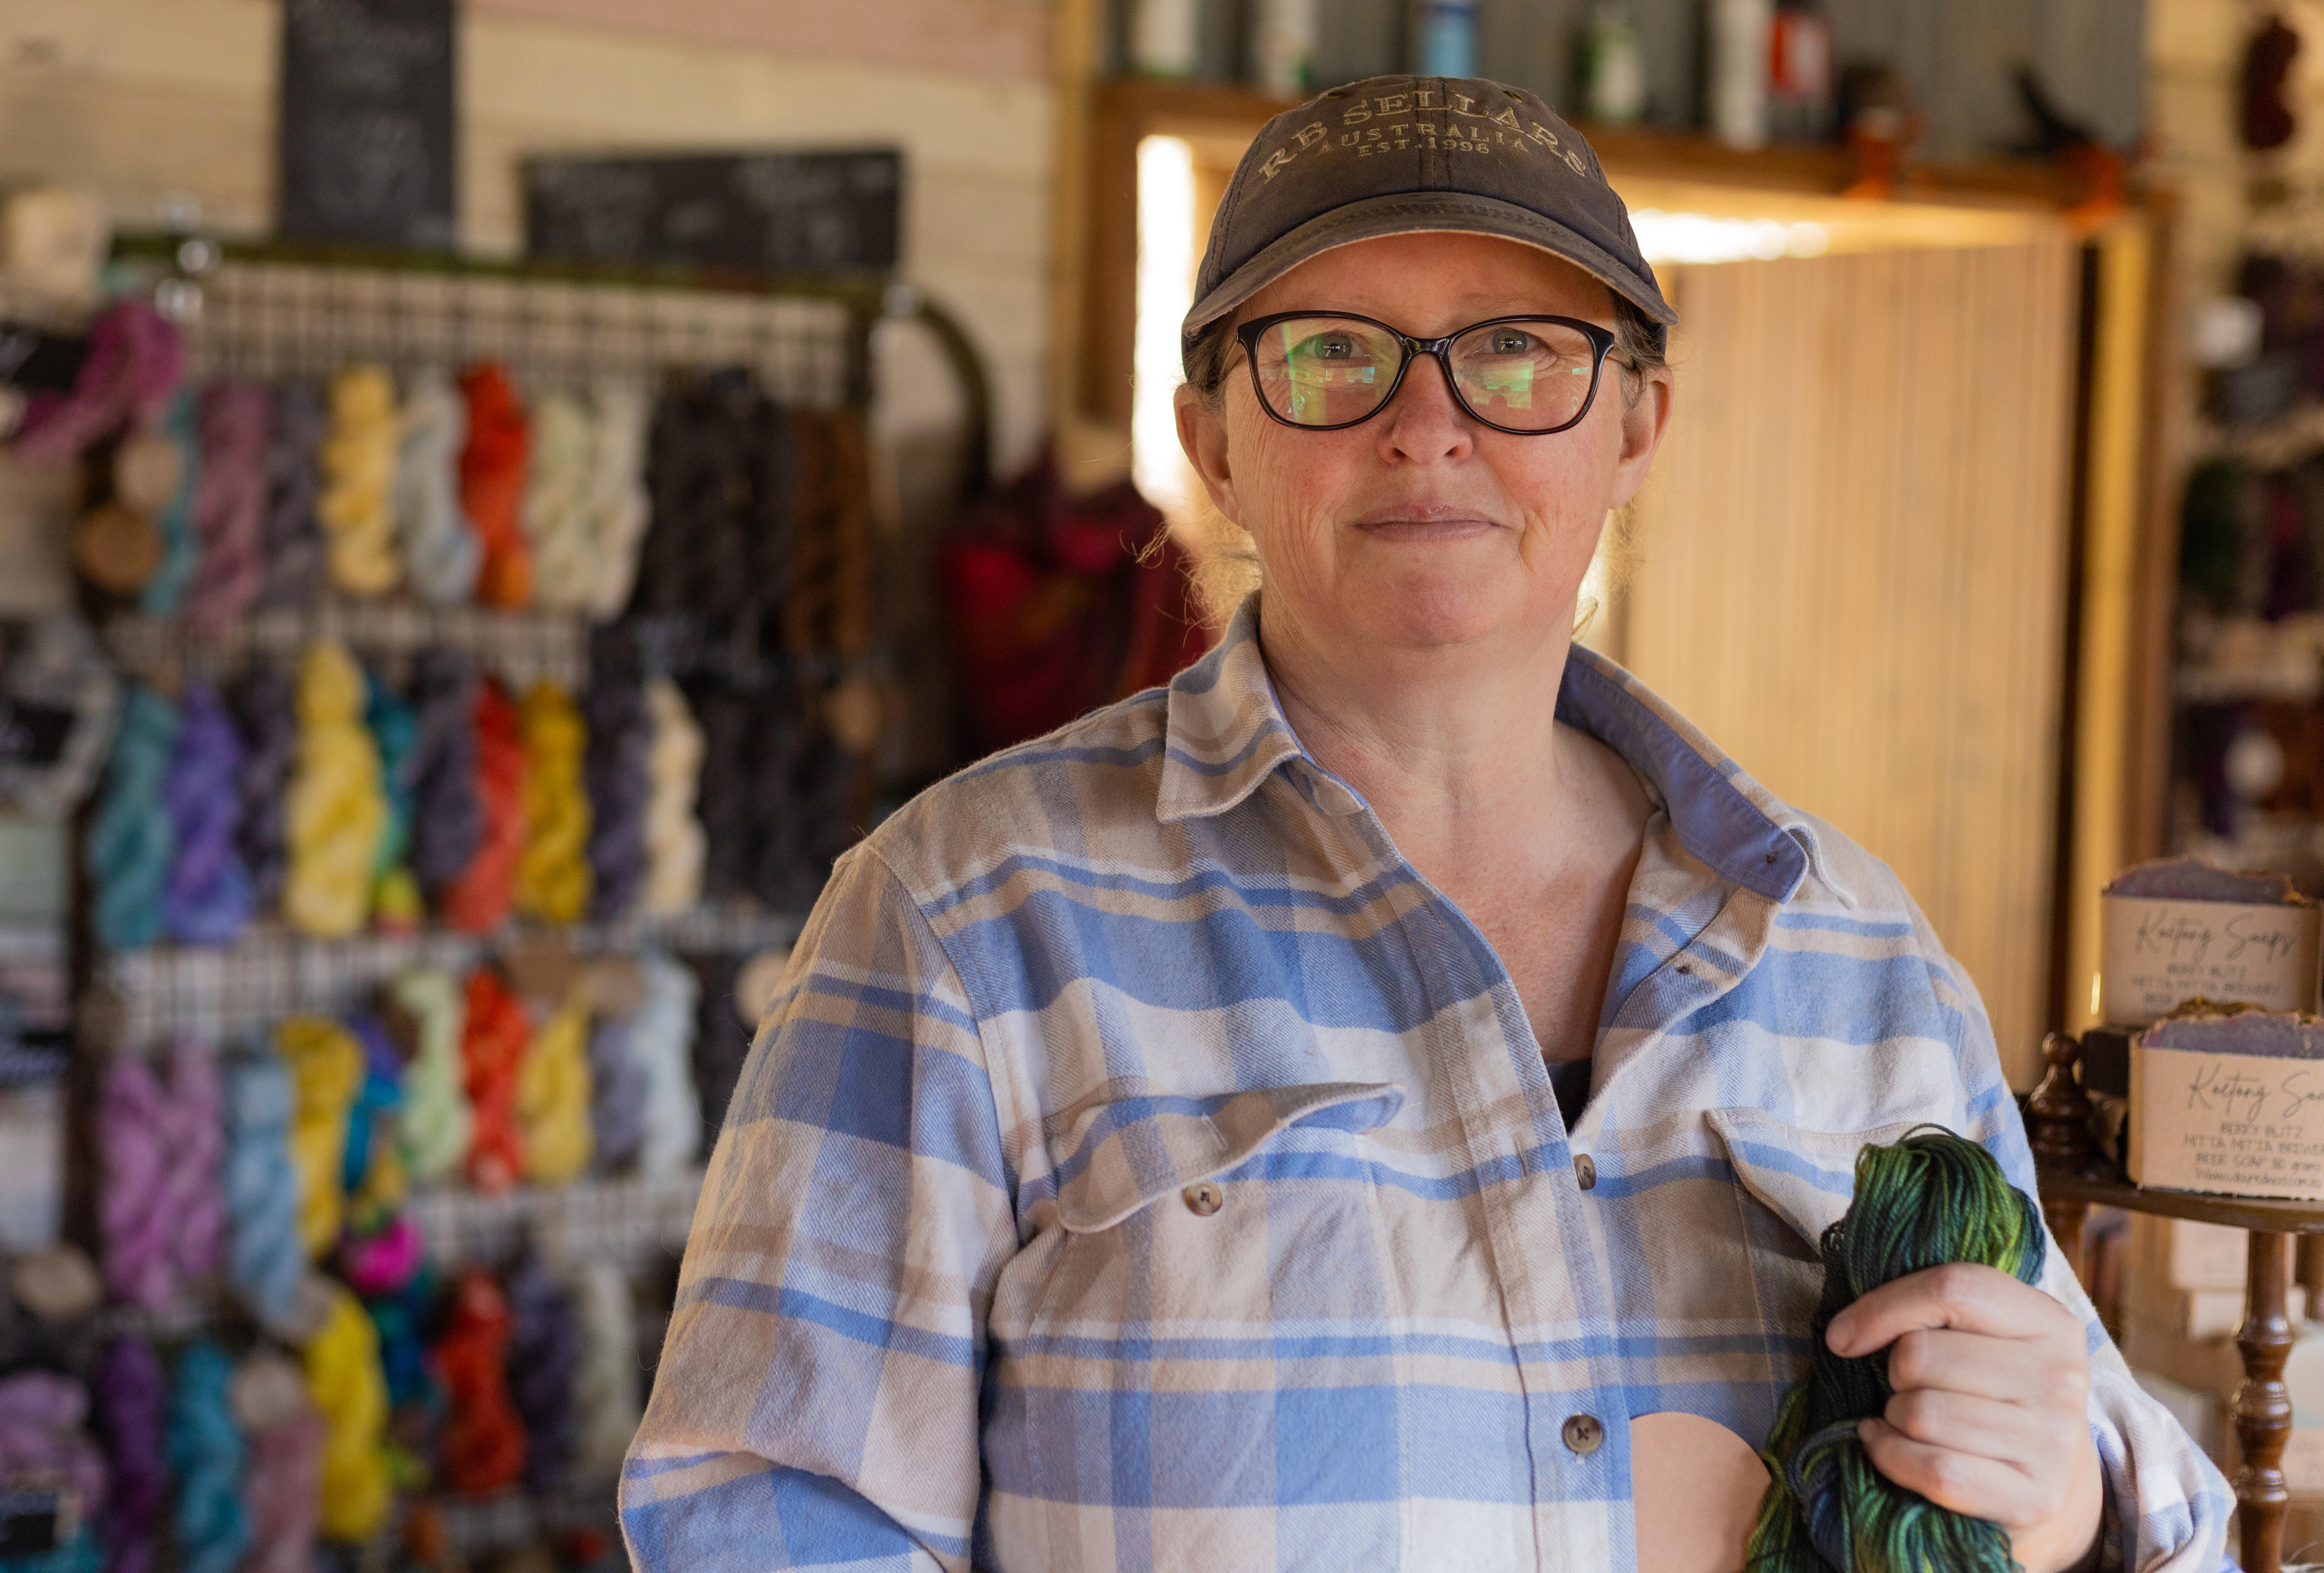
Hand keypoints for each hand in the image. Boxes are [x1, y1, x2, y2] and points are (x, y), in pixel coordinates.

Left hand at [1824, 1263, 2103, 1572]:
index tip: (1843, 1336)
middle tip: (1906, 1387)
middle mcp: (2061, 1378)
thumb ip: (1927, 1310)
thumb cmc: (1991, 1391)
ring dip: (1893, 1417)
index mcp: (2049, 1321)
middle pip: (1921, 1355)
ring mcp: (2052, 1442)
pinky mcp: (2034, 1497)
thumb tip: (1844, 1335)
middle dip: (1893, 1372)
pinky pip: (1935, 1470)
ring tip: (1907, 1418)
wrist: (2049, 1477)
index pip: (1951, 1288)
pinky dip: (1892, 1456)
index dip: (1882, 1307)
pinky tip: (1887, 1445)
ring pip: (1921, 1414)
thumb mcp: (1978, 1335)